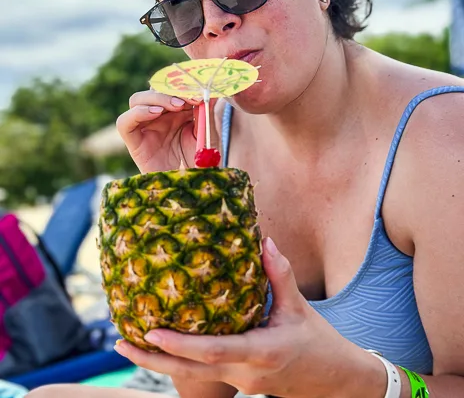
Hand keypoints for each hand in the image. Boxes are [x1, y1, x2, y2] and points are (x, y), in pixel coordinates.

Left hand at [114, 238, 382, 397]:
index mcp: (262, 352)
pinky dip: (178, 362)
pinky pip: (201, 374)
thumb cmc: (316, 342)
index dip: (182, 345)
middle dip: (152, 361)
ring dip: (158, 363)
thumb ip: (280, 274)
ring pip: (192, 377)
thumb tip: (263, 240)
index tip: (152, 334)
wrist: (333, 382)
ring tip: (126, 344)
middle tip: (120, 343)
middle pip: (190, 373)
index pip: (215, 351)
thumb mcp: (299, 307)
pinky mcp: (237, 383)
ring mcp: (240, 383)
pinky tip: (159, 347)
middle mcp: (245, 373)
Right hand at [116, 90, 216, 172]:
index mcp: (175, 110)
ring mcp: (144, 127)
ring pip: (137, 99)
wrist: (190, 186)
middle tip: (189, 98)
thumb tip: (211, 90)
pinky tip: (156, 113)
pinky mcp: (133, 141)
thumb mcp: (206, 133)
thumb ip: (206, 111)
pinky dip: (138, 113)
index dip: (183, 86)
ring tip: (176, 105)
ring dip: (156, 97)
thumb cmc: (199, 161)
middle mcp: (158, 116)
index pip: (171, 87)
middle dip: (171, 90)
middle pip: (154, 90)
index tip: (200, 91)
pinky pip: (124, 122)